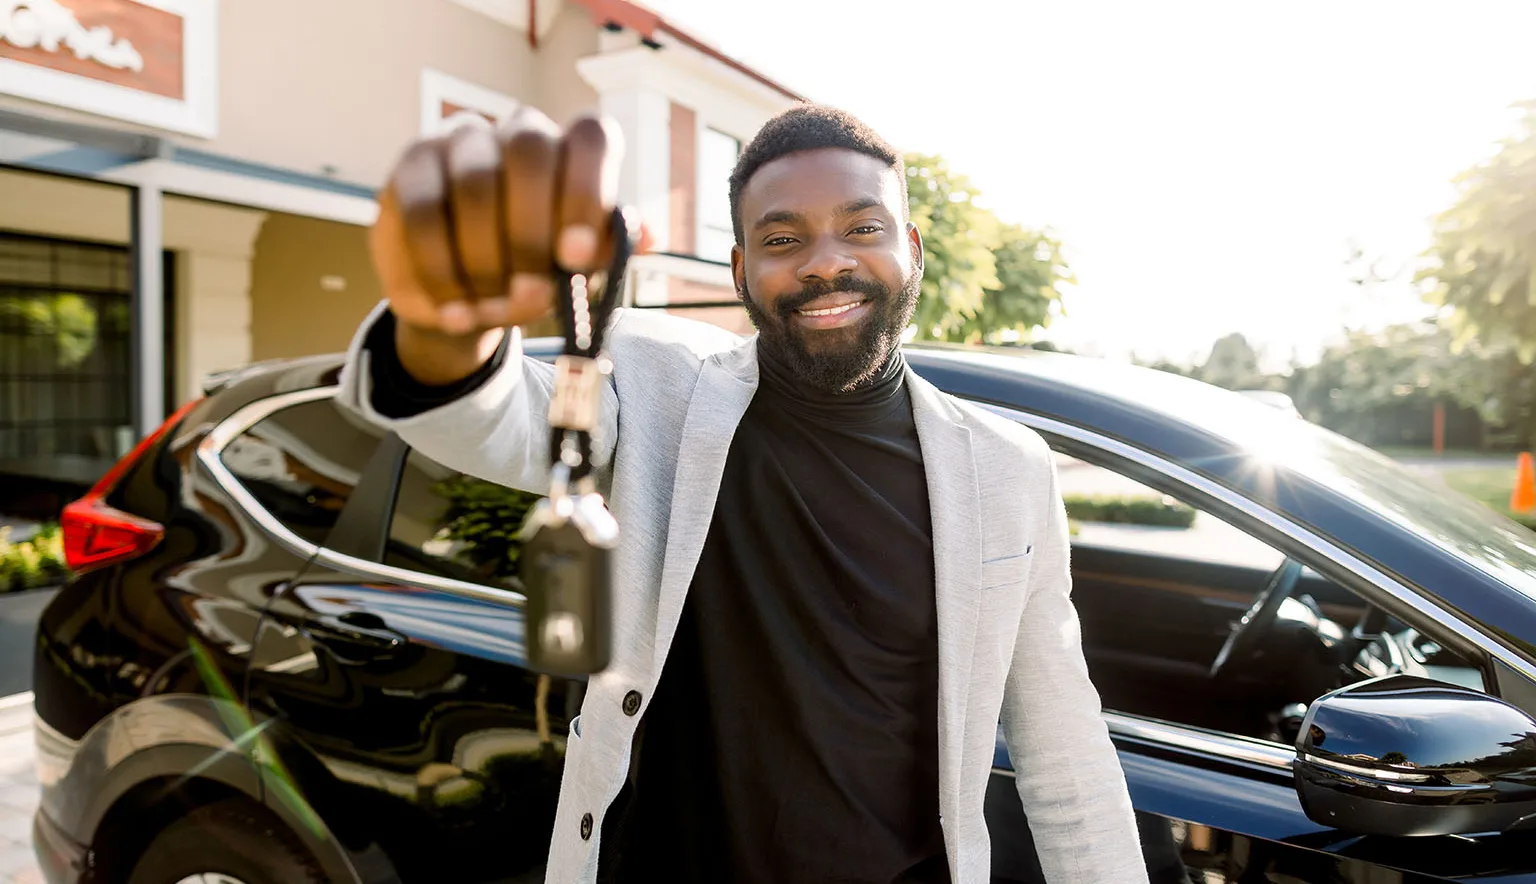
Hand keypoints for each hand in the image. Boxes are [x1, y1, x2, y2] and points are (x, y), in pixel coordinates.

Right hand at [368, 107, 626, 384]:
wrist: (470, 298)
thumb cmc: (537, 270)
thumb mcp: (575, 268)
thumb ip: (607, 250)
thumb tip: (649, 235)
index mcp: (569, 148)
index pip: (590, 137)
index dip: (588, 190)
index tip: (578, 256)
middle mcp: (516, 132)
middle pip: (528, 151)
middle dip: (532, 232)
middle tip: (534, 293)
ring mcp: (459, 143)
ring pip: (471, 185)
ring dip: (484, 261)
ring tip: (491, 311)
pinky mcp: (409, 170)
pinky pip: (421, 217)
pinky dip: (440, 273)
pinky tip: (457, 313)